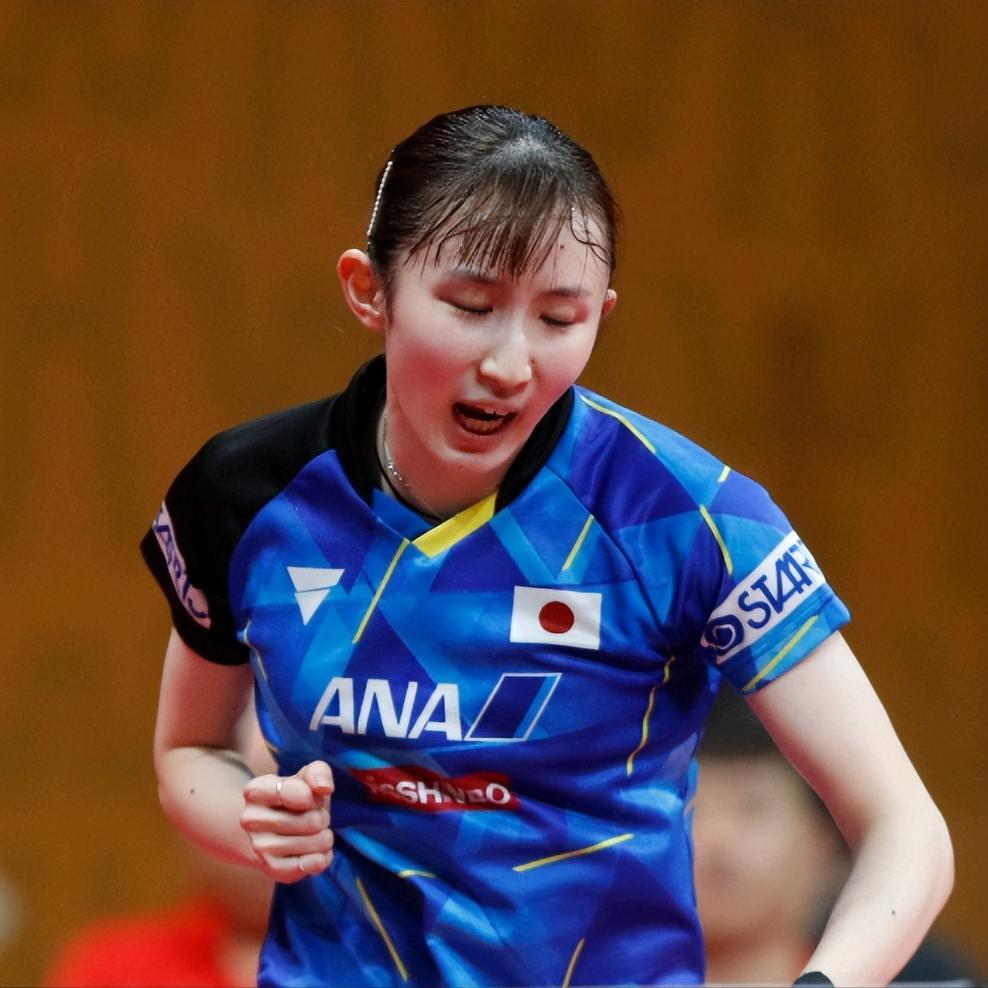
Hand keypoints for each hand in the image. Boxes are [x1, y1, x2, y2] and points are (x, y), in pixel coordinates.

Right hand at [241, 760, 334, 883]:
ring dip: (324, 838)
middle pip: (312, 821)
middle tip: (313, 816)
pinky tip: (319, 853)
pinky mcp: (269, 868)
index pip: (301, 793)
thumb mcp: (305, 777)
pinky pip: (306, 867)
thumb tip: (324, 788)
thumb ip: (318, 772)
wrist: (272, 827)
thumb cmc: (295, 797)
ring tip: (313, 833)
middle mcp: (250, 819)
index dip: (316, 797)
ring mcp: (258, 846)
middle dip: (322, 817)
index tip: (311, 797)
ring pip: (314, 843)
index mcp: (255, 791)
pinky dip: (321, 860)